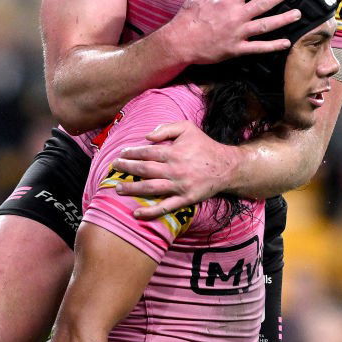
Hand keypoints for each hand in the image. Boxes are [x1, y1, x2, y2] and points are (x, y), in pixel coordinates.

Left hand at [112, 120, 237, 218]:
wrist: (226, 167)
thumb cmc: (205, 146)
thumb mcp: (187, 128)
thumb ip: (166, 128)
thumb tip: (147, 136)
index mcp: (174, 152)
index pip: (147, 152)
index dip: (132, 153)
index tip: (121, 154)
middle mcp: (175, 169)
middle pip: (145, 170)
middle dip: (127, 169)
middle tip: (114, 168)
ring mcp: (180, 186)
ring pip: (151, 188)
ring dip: (132, 189)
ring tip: (118, 188)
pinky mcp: (186, 199)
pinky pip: (166, 207)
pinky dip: (151, 212)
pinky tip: (137, 213)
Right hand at [169, 0, 300, 65]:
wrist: (179, 41)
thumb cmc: (188, 16)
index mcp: (228, 0)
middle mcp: (236, 16)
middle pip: (264, 3)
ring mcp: (237, 33)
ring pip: (265, 25)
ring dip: (283, 19)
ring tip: (298, 14)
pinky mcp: (236, 49)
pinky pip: (258, 48)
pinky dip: (273, 46)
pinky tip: (286, 42)